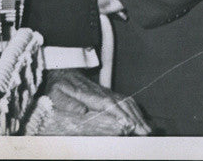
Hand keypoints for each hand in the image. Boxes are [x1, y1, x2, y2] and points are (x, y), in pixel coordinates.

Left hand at [32, 68, 150, 134]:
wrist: (60, 70)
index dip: (119, 113)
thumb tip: (82, 111)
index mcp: (88, 94)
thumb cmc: (57, 85)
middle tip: (144, 132)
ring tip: (146, 128)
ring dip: (137, 114)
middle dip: (134, 118)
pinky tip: (141, 118)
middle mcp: (100, 92)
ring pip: (125, 101)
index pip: (108, 104)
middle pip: (121, 104)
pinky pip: (124, 100)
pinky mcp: (107, 93)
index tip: (129, 124)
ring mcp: (105, 92)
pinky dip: (135, 109)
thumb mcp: (56, 94)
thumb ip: (67, 102)